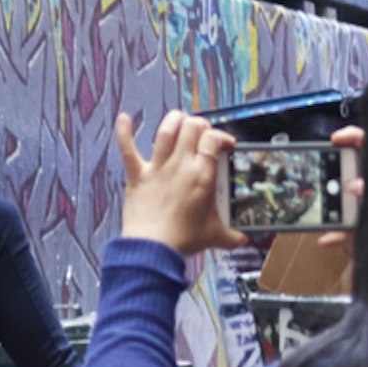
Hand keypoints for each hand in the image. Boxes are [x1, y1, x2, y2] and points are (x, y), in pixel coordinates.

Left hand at [114, 110, 244, 256]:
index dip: (220, 136)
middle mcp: (180, 165)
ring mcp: (158, 167)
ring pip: (166, 131)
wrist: (153, 249)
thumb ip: (231, 237)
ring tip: (179, 120)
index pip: (213, 140)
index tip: (224, 144)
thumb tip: (243, 240)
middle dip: (200, 125)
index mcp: (202, 175)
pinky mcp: (138, 175)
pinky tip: (124, 118)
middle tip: (202, 133)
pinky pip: (128, 148)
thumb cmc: (183, 240)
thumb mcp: (214, 236)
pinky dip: (124, 132)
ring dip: (174, 120)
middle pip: (192, 128)